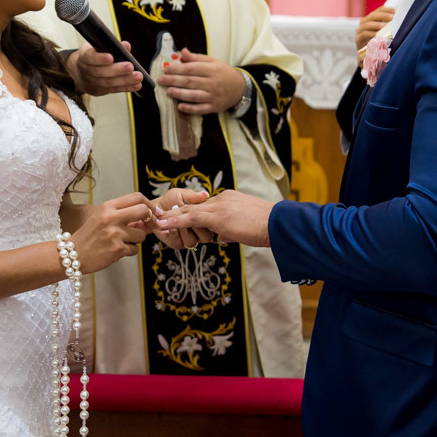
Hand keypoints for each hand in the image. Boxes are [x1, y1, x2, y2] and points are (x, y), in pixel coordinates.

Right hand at [66, 41, 142, 96]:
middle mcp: (86, 70)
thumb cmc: (94, 55)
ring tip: (138, 77)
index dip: (99, 58)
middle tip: (130, 67)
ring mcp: (91, 82)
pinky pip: (113, 89)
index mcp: (84, 56)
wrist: (80, 71)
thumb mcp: (99, 46)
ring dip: (125, 80)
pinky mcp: (98, 91)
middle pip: (100, 72)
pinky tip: (136, 85)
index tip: (111, 57)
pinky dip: (126, 87)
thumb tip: (126, 46)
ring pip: (108, 83)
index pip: (90, 57)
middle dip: (117, 70)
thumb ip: (113, 45)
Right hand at [71, 192, 152, 272]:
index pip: (137, 197)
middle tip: (150, 225)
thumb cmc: (89, 235)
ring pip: (141, 235)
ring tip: (122, 242)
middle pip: (144, 211)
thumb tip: (147, 213)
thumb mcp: (102, 217)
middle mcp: (112, 217)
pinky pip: (134, 249)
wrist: (73, 254)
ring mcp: (115, 234)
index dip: (150, 204)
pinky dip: (128, 251)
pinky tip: (116, 251)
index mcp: (108, 206)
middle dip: (150, 219)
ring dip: (136, 240)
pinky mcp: (117, 249)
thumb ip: (121, 213)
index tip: (155, 212)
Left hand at [149, 188, 211, 249]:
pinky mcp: (176, 243)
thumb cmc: (170, 200)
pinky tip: (169, 226)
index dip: (204, 218)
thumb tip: (205, 194)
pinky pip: (179, 243)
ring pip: (192, 241)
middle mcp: (197, 231)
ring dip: (183, 230)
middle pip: (205, 237)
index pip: (211, 224)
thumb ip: (193, 196)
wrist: (154, 209)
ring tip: (175, 220)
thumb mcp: (181, 195)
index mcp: (203, 219)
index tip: (194, 209)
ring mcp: (187, 238)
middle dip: (195, 226)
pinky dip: (174, 234)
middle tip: (184, 216)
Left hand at [154, 190, 275, 247]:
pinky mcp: (218, 216)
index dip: (188, 211)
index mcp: (229, 199)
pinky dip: (176, 221)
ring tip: (156, 220)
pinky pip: (191, 218)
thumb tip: (222, 237)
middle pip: (193, 206)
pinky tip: (164, 223)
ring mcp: (219, 206)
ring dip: (172, 217)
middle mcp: (222, 199)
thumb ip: (231, 230)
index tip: (175, 213)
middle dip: (175, 211)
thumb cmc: (268, 228)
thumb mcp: (246, 228)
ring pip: (189, 211)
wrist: (279, 225)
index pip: (204, 206)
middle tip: (159, 214)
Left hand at [156, 48, 244, 114]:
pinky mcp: (214, 107)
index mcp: (212, 69)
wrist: (240, 88)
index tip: (166, 69)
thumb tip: (182, 51)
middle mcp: (213, 83)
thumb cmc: (223, 73)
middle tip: (161, 80)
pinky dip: (190, 109)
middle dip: (174, 80)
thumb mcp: (213, 61)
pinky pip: (200, 109)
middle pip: (190, 82)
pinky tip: (180, 107)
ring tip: (168, 92)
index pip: (191, 69)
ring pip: (194, 95)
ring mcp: (213, 96)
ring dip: (179, 94)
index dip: (177, 69)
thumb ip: (197, 57)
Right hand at [355, 6, 395, 52]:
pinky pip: (364, 34)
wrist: (369, 56)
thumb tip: (400, 18)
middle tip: (391, 17)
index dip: (386, 9)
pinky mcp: (358, 39)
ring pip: (367, 24)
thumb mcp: (385, 32)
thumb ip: (389, 25)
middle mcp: (364, 23)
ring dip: (376, 24)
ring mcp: (360, 31)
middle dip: (382, 15)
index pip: (378, 10)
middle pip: (372, 16)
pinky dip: (370, 33)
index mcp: (371, 18)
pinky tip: (376, 34)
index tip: (395, 11)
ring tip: (384, 25)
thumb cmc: (379, 42)